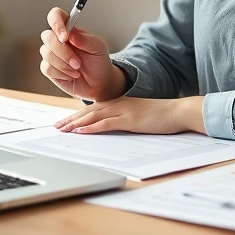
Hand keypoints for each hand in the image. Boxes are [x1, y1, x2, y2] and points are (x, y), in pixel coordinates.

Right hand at [39, 7, 125, 101]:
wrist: (98, 83)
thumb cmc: (98, 62)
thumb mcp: (98, 48)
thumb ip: (85, 40)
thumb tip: (71, 34)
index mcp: (69, 29)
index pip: (55, 16)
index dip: (56, 23)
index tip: (65, 37)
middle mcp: (57, 39)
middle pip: (47, 36)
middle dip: (63, 52)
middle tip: (78, 62)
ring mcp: (52, 53)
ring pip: (46, 53)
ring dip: (64, 64)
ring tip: (77, 69)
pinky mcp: (49, 68)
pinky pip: (46, 68)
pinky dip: (61, 73)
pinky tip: (71, 75)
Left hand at [54, 96, 205, 134]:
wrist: (178, 111)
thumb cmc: (161, 116)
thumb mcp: (139, 116)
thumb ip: (125, 119)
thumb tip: (113, 127)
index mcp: (120, 103)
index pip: (93, 108)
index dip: (77, 115)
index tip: (64, 122)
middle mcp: (118, 104)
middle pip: (88, 111)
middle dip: (71, 119)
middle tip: (56, 127)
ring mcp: (123, 111)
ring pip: (93, 116)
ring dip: (76, 123)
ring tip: (62, 130)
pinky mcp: (130, 120)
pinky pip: (106, 123)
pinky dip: (92, 127)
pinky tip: (81, 132)